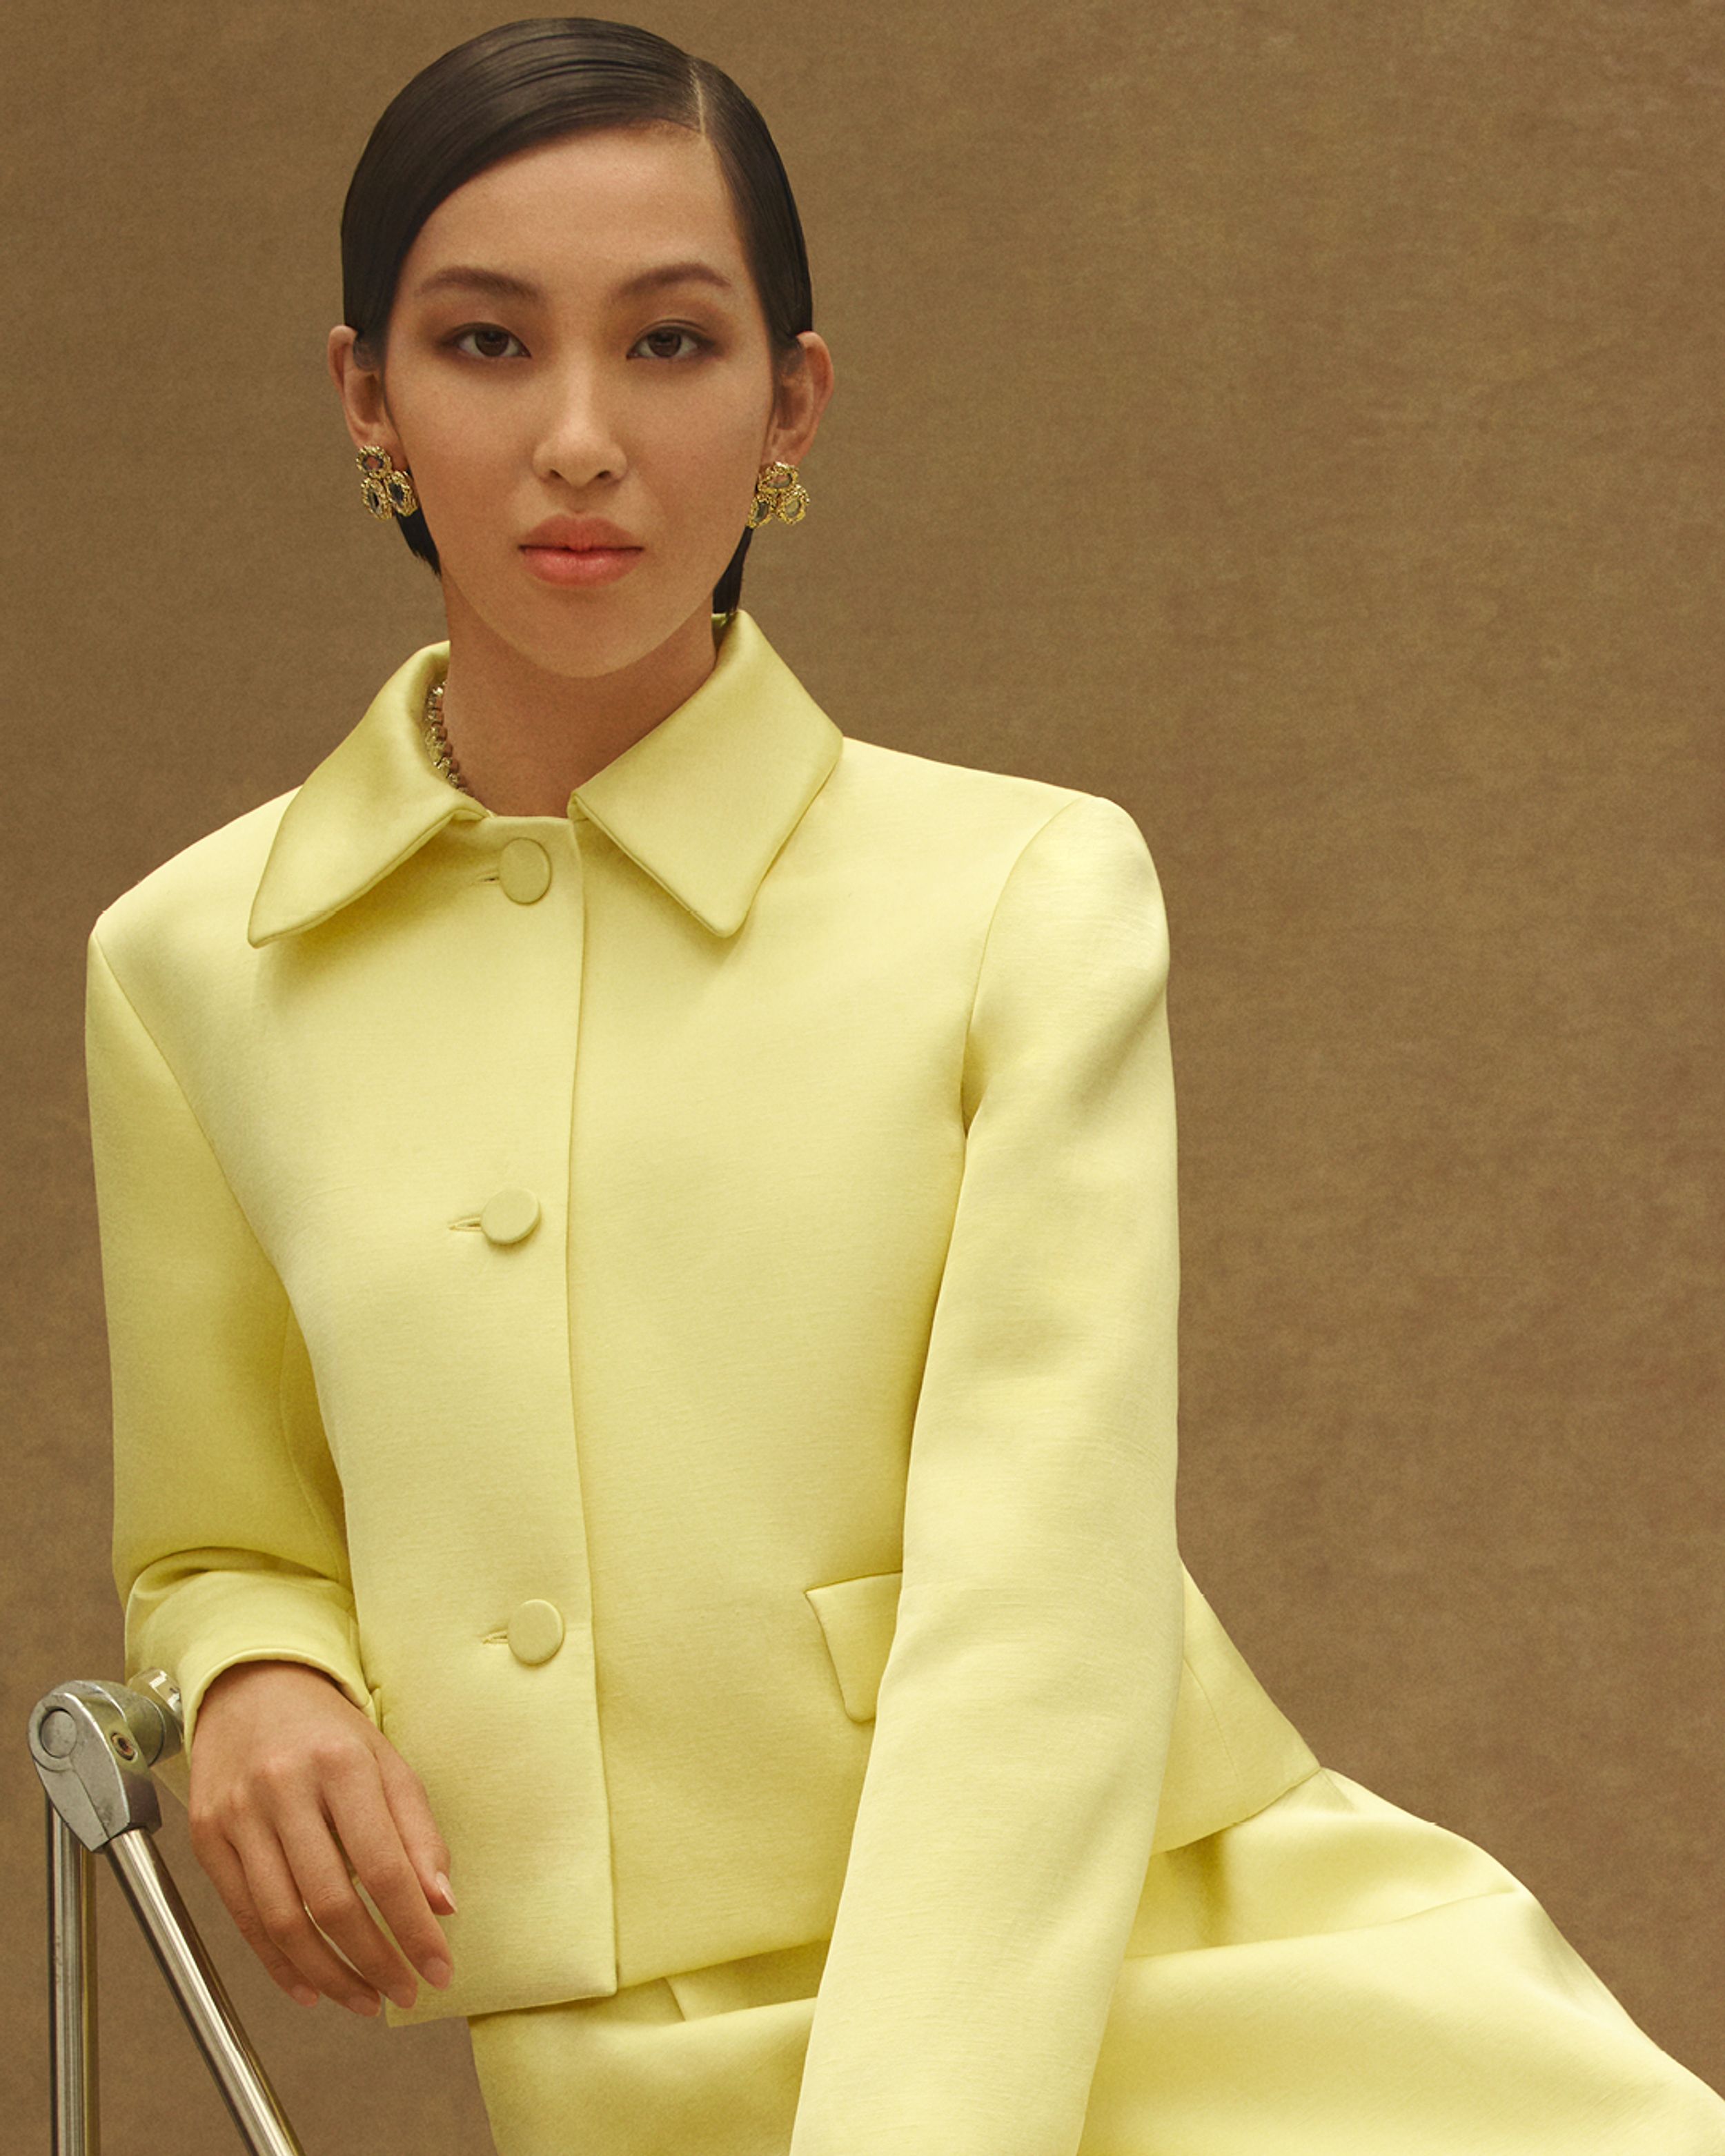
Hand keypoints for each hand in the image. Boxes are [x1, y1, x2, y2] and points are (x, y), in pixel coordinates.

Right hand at [187, 1659, 455, 2016]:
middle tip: (403, 1991)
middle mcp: (285, 1788)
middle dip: (375, 1960)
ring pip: (283, 1920)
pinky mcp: (207, 1837)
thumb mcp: (388, 1762)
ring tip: (364, 1998)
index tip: (438, 1968)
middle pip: (331, 1902)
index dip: (414, 1928)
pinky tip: (310, 1987)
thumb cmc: (329, 1729)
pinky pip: (243, 1918)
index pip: (384, 1867)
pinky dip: (277, 1963)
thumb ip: (418, 1832)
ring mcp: (239, 1814)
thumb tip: (441, 1905)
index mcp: (341, 1763)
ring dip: (329, 1974)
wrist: (252, 1686)